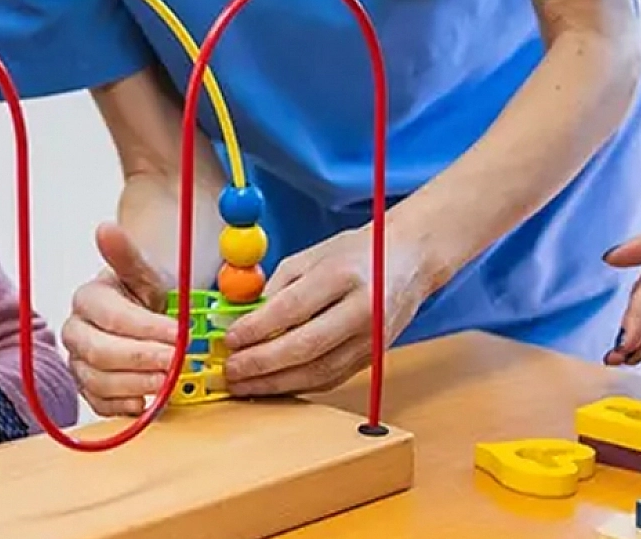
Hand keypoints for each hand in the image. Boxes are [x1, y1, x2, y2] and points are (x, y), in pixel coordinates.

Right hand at [60, 222, 179, 415]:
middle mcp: (75, 331)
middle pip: (101, 352)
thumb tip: (105, 228)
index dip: (148, 328)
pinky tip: (147, 403)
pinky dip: (123, 407)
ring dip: (138, 384)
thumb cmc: (144, 295)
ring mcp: (78, 361)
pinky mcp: (87, 388)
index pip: (113, 317)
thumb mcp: (144, 273)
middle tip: (176, 363)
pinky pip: (98, 404)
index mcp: (87, 298)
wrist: (143, 316)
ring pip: (98, 381)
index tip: (179, 334)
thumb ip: (126, 255)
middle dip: (142, 359)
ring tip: (169, 383)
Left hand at [221, 224, 436, 395]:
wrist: (410, 261)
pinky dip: (298, 386)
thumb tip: (239, 319)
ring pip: (319, 372)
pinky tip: (272, 386)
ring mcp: (372, 339)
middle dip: (261, 363)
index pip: (293, 308)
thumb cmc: (356, 254)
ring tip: (243, 385)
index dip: (256, 328)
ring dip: (275, 383)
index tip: (229, 339)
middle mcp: (362, 310)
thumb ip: (274, 288)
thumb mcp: (309, 257)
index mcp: (343, 275)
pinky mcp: (374, 358)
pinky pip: (331, 379)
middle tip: (230, 370)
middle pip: (306, 346)